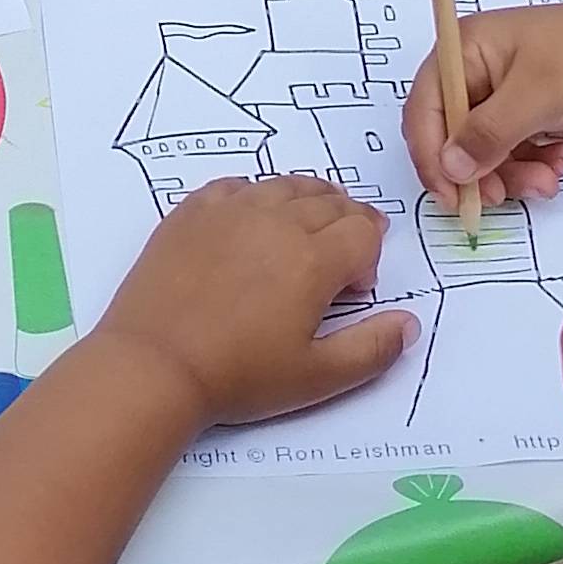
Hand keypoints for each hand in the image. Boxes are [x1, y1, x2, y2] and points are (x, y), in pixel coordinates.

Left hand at [99, 175, 403, 430]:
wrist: (153, 364)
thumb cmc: (238, 376)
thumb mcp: (316, 377)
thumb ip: (372, 348)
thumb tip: (409, 323)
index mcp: (314, 258)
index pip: (364, 231)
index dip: (370, 256)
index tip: (355, 289)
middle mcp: (276, 221)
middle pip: (330, 202)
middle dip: (347, 223)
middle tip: (342, 253)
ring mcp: (230, 211)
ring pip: (285, 185)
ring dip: (307, 201)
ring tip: (306, 227)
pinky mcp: (191, 212)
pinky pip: (236, 185)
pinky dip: (255, 195)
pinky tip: (252, 218)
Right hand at [403, 3, 562, 210]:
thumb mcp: (535, 95)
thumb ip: (488, 134)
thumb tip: (450, 169)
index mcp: (466, 48)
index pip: (426, 107)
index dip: (432, 154)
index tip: (450, 194)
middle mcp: (477, 70)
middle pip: (453, 134)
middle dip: (479, 169)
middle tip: (501, 195)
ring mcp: (505, 94)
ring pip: (485, 151)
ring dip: (513, 172)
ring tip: (548, 178)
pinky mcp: (530, 114)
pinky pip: (514, 151)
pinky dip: (533, 165)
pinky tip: (562, 162)